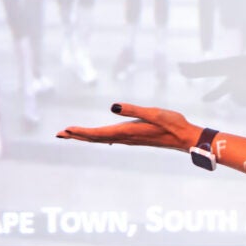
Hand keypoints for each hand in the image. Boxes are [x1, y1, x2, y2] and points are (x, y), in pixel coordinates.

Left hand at [56, 102, 195, 151]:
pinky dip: (98, 137)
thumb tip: (112, 106)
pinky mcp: (135, 137)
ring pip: (102, 139)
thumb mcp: (154, 113)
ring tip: (71, 134)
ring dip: (85, 137)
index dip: (80, 132)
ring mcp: (130, 138)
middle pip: (96, 138)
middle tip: (59, 134)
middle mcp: (126, 137)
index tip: (65, 130)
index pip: (98, 134)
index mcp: (128, 131)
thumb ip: (133, 110)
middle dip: (77, 136)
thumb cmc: (172, 123)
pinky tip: (97, 138)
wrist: (185, 138)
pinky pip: (110, 139)